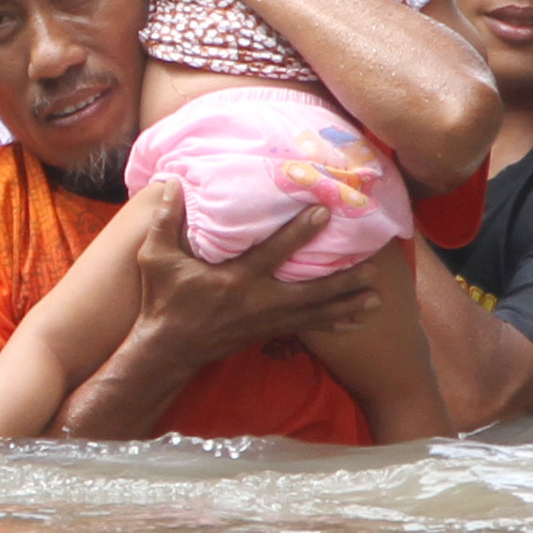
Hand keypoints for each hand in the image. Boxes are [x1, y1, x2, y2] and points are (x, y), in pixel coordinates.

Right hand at [126, 182, 383, 368]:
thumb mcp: (156, 259)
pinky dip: (332, 325)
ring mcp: (267, 321)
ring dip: (346, 305)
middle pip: (312, 293)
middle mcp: (260, 302)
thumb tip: (171, 182)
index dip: (301, 232)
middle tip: (373, 271)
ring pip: (316, 314)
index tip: (326, 212)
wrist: (167, 350)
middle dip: (343, 282)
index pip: (275, 253)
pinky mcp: (268, 333)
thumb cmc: (163, 301)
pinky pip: (308, 328)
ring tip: (377, 298)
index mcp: (237, 281)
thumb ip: (165, 221)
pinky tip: (353, 323)